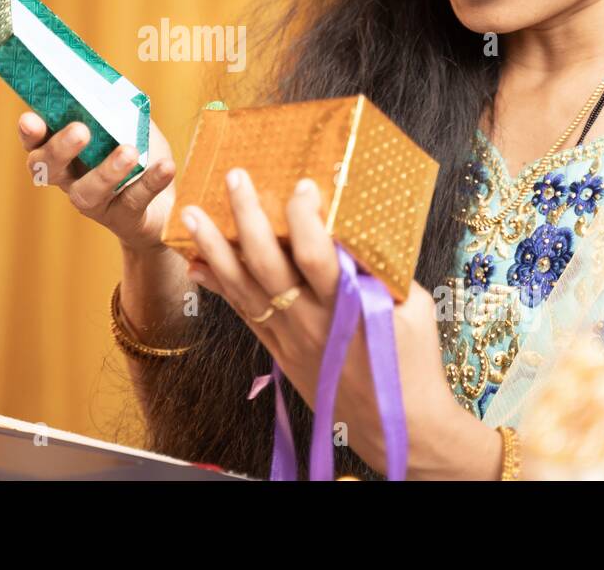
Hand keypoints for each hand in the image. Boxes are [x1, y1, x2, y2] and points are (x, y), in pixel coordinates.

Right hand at [16, 112, 177, 253]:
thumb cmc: (138, 152)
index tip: (29, 119)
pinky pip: (134, 201)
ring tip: (129, 151)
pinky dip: (151, 182)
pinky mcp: (125, 219)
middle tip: (80, 131)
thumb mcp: (129, 123)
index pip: (37, 143)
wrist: (165, 201)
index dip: (30, 133)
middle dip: (60, 149)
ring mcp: (97, 203)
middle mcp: (72, 180)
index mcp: (65, 152)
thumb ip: (118, 104)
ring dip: (106, 171)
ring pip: (88, 192)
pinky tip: (165, 166)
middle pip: (51, 170)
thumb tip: (114, 84)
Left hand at [179, 167, 499, 477]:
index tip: (301, 185)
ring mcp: (288, 337)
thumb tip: (354, 228)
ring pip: (242, 287)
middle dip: (246, 218)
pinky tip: (198, 265)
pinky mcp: (278, 351)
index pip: (316, 255)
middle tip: (234, 178)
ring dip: (213, 248)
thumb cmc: (413, 363)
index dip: (305, 219)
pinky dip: (218, 287)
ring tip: (191, 214)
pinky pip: (242, 314)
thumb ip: (382, 268)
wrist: (397, 424)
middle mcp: (310, 320)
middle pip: (266, 264)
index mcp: (348, 305)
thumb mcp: (413, 307)